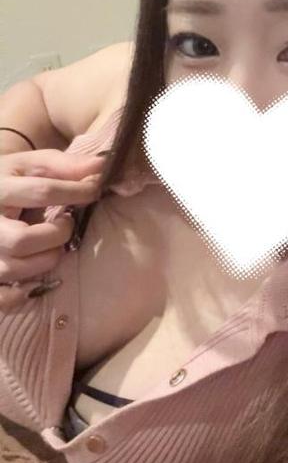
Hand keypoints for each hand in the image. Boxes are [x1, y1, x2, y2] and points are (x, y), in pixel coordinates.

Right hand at [0, 148, 106, 307]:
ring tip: (53, 248)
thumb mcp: (29, 165)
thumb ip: (63, 166)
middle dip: (56, 236)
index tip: (94, 191)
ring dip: (44, 262)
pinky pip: (0, 297)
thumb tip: (102, 166)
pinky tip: (32, 286)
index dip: (75, 192)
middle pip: (21, 240)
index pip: (41, 192)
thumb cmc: (8, 181)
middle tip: (67, 225)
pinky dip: (18, 296)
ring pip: (12, 268)